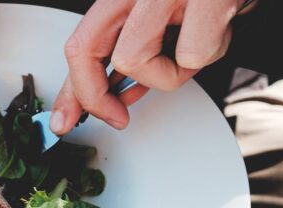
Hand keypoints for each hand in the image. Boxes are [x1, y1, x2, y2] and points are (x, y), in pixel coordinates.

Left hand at [50, 0, 243, 133]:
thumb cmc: (204, 0)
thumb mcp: (158, 24)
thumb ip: (127, 57)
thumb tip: (109, 100)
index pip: (78, 45)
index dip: (71, 91)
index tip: (66, 120)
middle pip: (85, 51)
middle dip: (96, 96)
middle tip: (116, 116)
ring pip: (133, 59)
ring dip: (167, 72)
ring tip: (191, 49)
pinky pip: (190, 54)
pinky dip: (206, 55)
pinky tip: (216, 33)